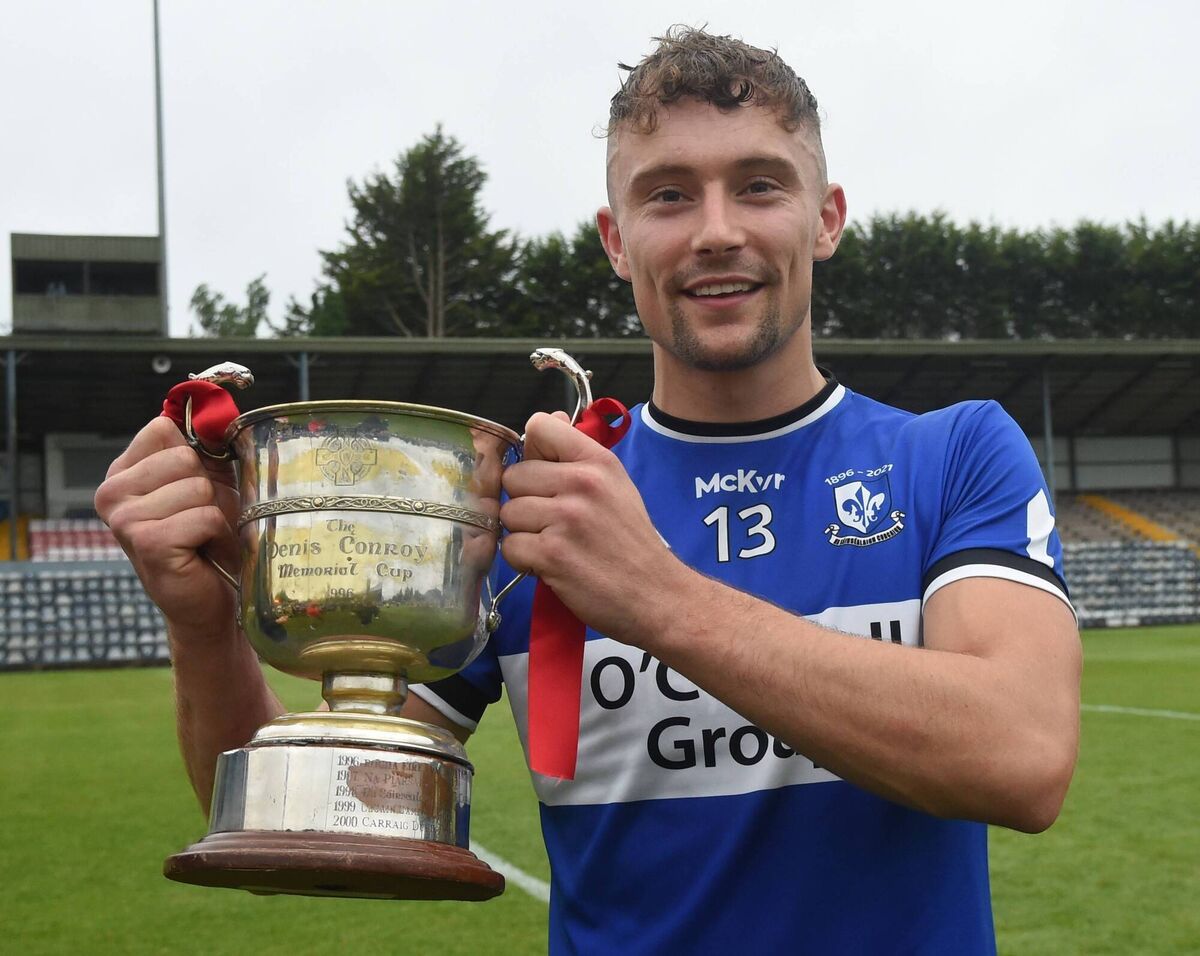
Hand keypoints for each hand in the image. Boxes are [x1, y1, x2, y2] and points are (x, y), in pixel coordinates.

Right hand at [95, 417, 240, 640]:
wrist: (210, 600)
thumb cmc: (210, 538)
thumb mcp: (209, 482)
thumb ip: (205, 444)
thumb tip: (213, 404)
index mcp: (122, 472)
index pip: (165, 429)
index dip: (198, 458)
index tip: (196, 489)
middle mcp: (112, 493)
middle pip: (185, 458)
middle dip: (209, 490)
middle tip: (203, 520)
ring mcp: (124, 519)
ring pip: (197, 487)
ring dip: (215, 516)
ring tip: (205, 539)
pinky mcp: (147, 543)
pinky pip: (204, 516)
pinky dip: (217, 535)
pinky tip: (204, 553)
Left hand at [500, 411, 679, 641]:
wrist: (656, 595)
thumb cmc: (632, 544)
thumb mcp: (616, 486)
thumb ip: (578, 455)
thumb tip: (549, 418)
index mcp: (598, 461)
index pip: (539, 427)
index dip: (533, 453)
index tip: (544, 477)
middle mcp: (582, 483)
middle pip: (513, 476)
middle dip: (524, 502)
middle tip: (551, 523)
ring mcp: (566, 518)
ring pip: (508, 514)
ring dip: (523, 534)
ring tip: (553, 546)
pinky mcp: (552, 554)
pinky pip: (510, 548)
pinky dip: (524, 562)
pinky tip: (550, 566)